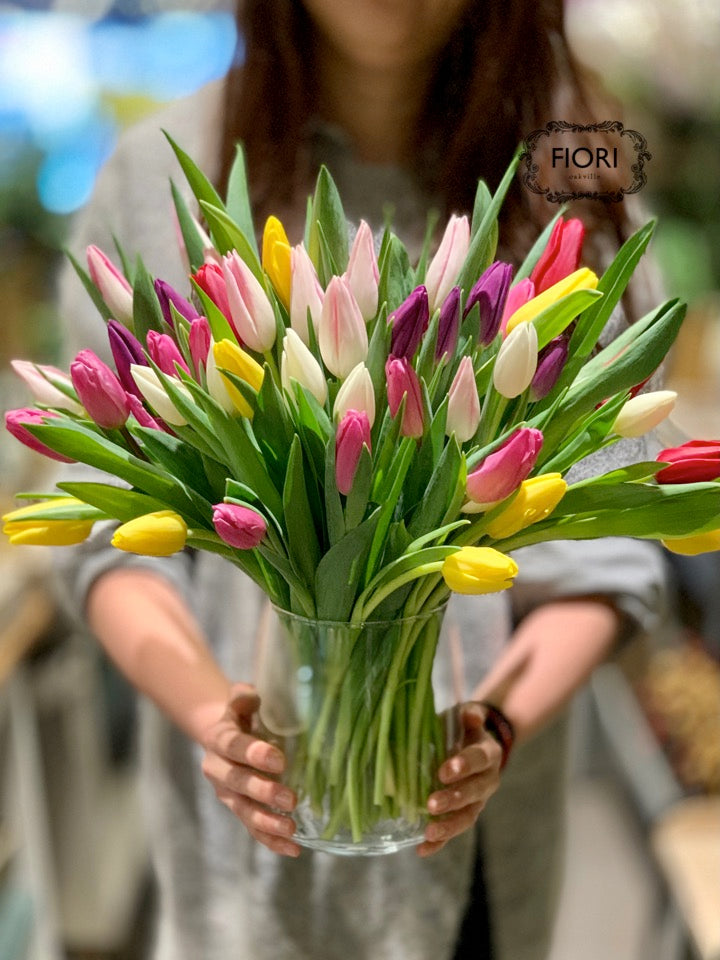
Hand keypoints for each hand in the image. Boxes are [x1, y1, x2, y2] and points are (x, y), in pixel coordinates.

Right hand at [201, 682, 300, 856]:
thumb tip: (255, 693)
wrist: (225, 733)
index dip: (254, 754)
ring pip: (244, 812)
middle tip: (290, 798)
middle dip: (263, 793)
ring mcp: (228, 794)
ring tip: (292, 829)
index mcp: (219, 738)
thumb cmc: (242, 713)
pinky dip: (271, 840)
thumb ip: (244, 696)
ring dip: (267, 823)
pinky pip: (253, 829)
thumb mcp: (241, 699)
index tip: (280, 760)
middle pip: (237, 784)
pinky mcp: (239, 810)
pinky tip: (293, 849)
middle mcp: (218, 769)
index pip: (233, 747)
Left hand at [418, 702, 502, 857]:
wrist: (477, 743)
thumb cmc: (465, 728)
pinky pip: (454, 831)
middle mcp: (487, 780)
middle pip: (474, 793)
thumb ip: (469, 715)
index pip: (479, 760)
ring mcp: (477, 801)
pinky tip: (422, 849)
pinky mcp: (464, 814)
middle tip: (432, 804)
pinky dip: (440, 842)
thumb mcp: (468, 715)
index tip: (444, 771)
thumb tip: (471, 716)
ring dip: (449, 826)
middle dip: (453, 799)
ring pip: (467, 817)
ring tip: (429, 833)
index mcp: (488, 754)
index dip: (463, 766)